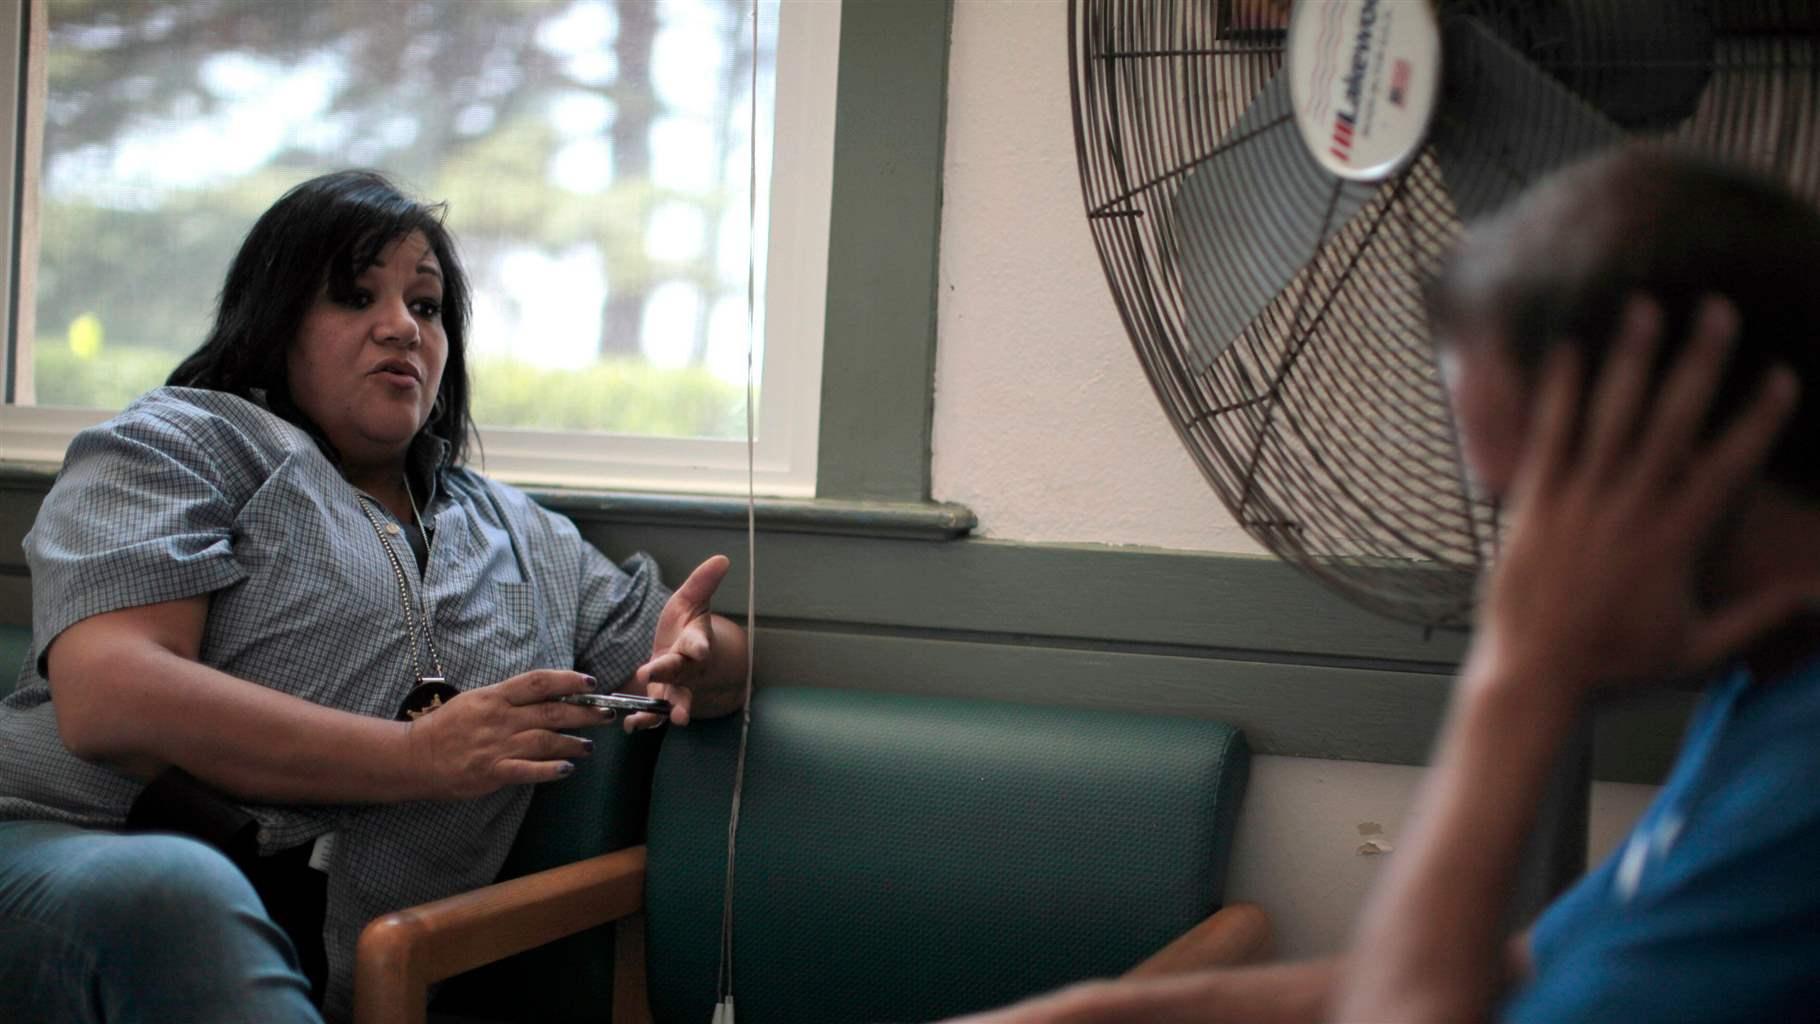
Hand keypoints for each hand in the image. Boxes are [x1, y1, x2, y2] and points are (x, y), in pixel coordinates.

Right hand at [402, 669, 611, 799]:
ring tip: (590, 745)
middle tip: (606, 713)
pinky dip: (551, 770)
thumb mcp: (476, 700)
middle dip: (584, 712)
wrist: (413, 756)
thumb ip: (508, 699)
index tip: (590, 683)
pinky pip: (528, 770)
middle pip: (551, 712)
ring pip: (546, 741)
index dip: (568, 680)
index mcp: (494, 696)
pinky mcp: (492, 772)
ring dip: (573, 742)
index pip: (538, 682)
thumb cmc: (446, 726)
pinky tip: (568, 769)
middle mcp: (499, 718)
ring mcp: (497, 746)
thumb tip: (546, 695)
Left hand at [626, 554, 731, 730]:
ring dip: (672, 710)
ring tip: (676, 719)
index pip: (699, 643)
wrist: (688, 657)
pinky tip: (630, 725)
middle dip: (671, 675)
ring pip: (676, 700)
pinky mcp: (661, 700)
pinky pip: (655, 715)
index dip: (700, 645)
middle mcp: (688, 668)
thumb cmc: (687, 626)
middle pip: (681, 672)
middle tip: (658, 676)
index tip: (700, 648)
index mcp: (695, 642)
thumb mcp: (691, 601)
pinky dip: (643, 722)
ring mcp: (676, 687)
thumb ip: (702, 582)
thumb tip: (722, 558)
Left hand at [1469, 295, 1803, 706]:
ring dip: (1630, 358)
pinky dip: (1560, 393)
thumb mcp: (1697, 648)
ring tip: (1644, 307)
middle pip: (1671, 420)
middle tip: (1717, 311)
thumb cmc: (1615, 665)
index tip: (1782, 376)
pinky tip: (1569, 350)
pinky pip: (1548, 437)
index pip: (1728, 464)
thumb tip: (1813, 596)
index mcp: (1674, 539)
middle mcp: (1629, 509)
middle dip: (1698, 362)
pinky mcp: (1532, 503)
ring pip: (1609, 417)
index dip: (1758, 418)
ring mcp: (1578, 502)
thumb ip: (1756, 616)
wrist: (1534, 676)